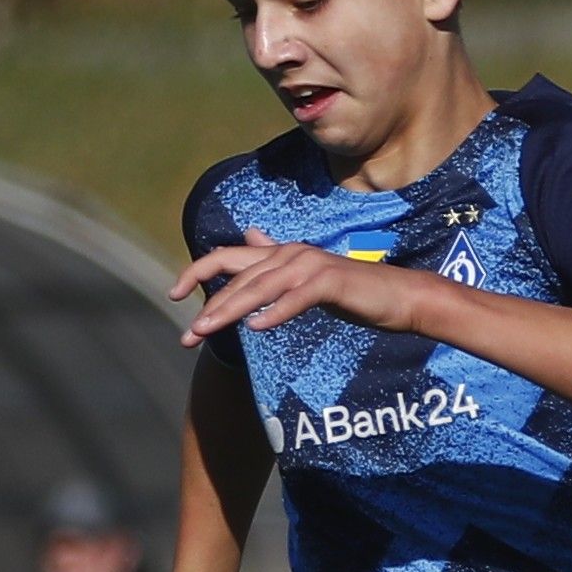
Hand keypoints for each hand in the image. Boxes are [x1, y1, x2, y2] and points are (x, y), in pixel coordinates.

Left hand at [171, 229, 434, 346]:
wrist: (398, 297)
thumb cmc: (351, 292)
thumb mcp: (306, 277)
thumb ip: (275, 262)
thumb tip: (250, 236)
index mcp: (280, 253)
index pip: (227, 257)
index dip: (196, 271)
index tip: (173, 294)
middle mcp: (290, 254)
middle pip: (239, 277)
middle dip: (209, 306)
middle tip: (187, 336)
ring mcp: (311, 266)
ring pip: (261, 287)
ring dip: (231, 310)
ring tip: (206, 331)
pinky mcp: (331, 283)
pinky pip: (297, 298)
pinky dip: (276, 312)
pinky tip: (257, 329)